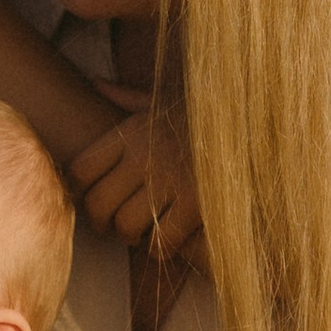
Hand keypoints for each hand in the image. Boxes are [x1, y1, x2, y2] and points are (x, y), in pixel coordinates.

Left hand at [69, 85, 204, 258]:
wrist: (251, 113)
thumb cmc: (204, 111)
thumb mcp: (163, 98)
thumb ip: (127, 97)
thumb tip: (97, 82)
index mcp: (131, 131)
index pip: (81, 169)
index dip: (79, 191)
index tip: (91, 197)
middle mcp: (144, 155)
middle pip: (98, 204)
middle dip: (101, 222)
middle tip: (113, 225)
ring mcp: (170, 180)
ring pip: (126, 226)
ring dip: (131, 236)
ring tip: (142, 233)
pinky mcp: (196, 203)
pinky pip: (161, 240)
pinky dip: (160, 247)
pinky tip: (168, 239)